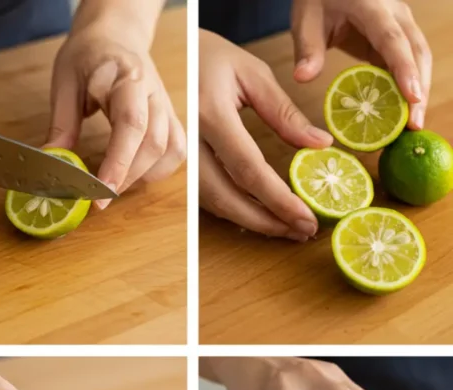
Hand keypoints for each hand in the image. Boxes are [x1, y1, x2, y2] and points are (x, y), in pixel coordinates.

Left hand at [47, 1, 185, 207]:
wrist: (115, 35)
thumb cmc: (88, 55)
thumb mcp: (64, 82)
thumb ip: (61, 123)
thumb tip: (52, 162)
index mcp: (126, 78)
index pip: (131, 124)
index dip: (118, 161)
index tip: (100, 190)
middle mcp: (153, 93)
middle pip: (155, 143)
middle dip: (127, 177)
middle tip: (98, 200)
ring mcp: (166, 105)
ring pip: (171, 150)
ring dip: (144, 176)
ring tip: (113, 187)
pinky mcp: (170, 117)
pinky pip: (175, 150)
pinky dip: (157, 171)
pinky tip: (132, 176)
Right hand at [199, 30, 333, 240]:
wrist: (171, 56)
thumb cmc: (213, 57)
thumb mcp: (254, 74)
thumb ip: (284, 112)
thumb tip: (319, 145)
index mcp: (211, 114)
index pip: (247, 168)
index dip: (277, 199)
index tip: (306, 217)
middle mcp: (191, 142)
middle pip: (226, 197)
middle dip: (265, 221)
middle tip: (301, 232)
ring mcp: (181, 156)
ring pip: (213, 203)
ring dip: (250, 222)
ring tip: (286, 228)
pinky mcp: (181, 164)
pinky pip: (206, 196)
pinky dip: (234, 211)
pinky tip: (259, 214)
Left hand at [291, 0, 430, 128]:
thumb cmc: (317, 0)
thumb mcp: (306, 20)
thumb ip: (308, 49)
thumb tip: (302, 78)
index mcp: (372, 7)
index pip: (392, 40)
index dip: (404, 68)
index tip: (412, 97)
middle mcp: (394, 14)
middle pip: (416, 51)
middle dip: (419, 87)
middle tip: (414, 125)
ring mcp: (399, 24)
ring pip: (418, 57)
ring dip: (418, 89)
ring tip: (411, 125)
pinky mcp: (395, 37)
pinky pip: (406, 62)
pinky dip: (406, 86)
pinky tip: (399, 112)